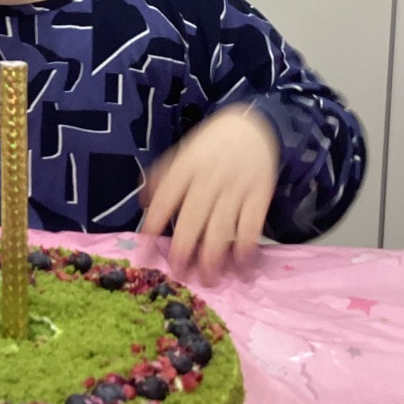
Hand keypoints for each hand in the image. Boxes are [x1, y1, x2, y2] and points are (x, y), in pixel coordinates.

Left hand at [142, 105, 278, 284]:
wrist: (253, 125)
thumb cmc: (212, 143)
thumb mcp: (183, 151)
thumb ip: (162, 176)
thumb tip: (143, 204)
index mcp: (187, 166)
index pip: (166, 197)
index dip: (154, 223)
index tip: (145, 249)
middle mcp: (209, 179)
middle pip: (194, 217)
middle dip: (184, 248)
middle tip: (178, 273)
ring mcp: (236, 188)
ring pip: (222, 226)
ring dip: (214, 256)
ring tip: (208, 278)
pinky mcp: (259, 195)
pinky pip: (251, 225)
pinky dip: (245, 247)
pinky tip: (240, 264)